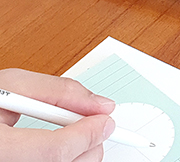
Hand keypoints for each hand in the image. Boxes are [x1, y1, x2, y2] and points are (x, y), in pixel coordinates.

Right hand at [0, 68, 115, 161]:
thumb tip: (101, 105)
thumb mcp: (13, 85)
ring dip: (82, 156)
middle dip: (90, 146)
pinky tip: (63, 149)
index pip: (53, 150)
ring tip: (78, 134)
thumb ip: (59, 92)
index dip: (87, 134)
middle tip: (98, 126)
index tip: (106, 119)